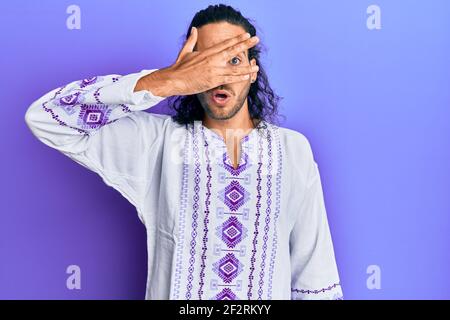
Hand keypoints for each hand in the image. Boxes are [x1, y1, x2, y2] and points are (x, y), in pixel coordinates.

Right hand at [136, 27, 259, 96]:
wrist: (173, 80)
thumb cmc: (178, 67)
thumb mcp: (185, 51)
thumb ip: (191, 40)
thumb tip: (194, 29)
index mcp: (206, 52)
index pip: (225, 43)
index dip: (237, 39)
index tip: (246, 35)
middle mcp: (212, 59)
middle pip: (232, 50)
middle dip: (245, 45)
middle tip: (256, 39)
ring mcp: (213, 70)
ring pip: (233, 68)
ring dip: (246, 67)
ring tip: (257, 66)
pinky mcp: (213, 80)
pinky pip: (229, 79)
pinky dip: (239, 78)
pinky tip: (247, 77)